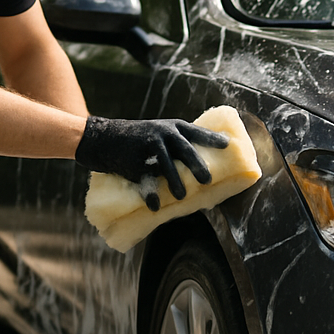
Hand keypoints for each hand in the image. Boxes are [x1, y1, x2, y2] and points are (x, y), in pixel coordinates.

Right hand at [75, 117, 229, 209]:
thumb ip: (178, 143)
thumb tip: (201, 163)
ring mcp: (147, 148)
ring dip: (174, 182)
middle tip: (207, 180)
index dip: (211, 138)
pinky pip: (145, 179)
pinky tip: (155, 205)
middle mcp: (162, 135)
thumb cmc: (138, 138)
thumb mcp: (159, 131)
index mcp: (172, 128)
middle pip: (184, 149)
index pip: (196, 132)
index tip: (227, 146)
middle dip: (196, 165)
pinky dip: (150, 194)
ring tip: (182, 196)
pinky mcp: (134, 162)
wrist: (105, 138)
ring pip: (165, 166)